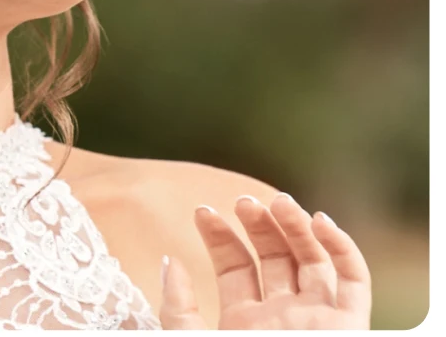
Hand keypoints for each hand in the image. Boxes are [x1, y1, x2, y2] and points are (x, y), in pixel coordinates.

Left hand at [158, 192, 371, 328]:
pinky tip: (319, 220)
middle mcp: (282, 317)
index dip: (220, 235)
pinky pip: (354, 280)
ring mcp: (317, 319)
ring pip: (313, 259)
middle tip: (242, 201)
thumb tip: (171, 261)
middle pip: (274, 257)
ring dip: (297, 226)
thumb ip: (178, 309)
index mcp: (244, 322)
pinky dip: (342, 247)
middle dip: (259, 224)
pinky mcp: (349, 326)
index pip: (235, 266)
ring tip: (277, 202)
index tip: (202, 211)